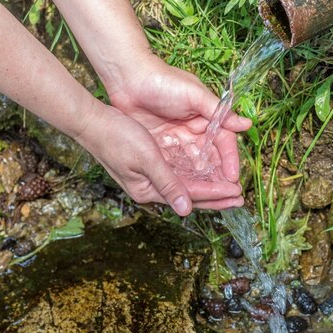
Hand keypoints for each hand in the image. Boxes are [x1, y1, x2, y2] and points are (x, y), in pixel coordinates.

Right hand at [76, 101, 244, 214]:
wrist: (93, 122)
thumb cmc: (117, 137)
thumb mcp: (146, 159)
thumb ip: (168, 183)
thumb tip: (186, 209)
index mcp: (148, 190)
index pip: (190, 195)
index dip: (215, 194)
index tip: (236, 194)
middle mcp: (151, 187)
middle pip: (190, 195)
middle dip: (216, 195)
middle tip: (240, 196)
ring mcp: (149, 177)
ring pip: (186, 184)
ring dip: (208, 185)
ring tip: (229, 187)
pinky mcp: (149, 165)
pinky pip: (178, 173)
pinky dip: (194, 174)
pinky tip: (207, 172)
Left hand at [107, 54, 251, 208]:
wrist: (128, 78)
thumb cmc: (163, 81)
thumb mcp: (194, 94)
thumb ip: (218, 112)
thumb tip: (246, 124)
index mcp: (205, 116)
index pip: (223, 141)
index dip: (229, 159)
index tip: (233, 177)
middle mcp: (193, 130)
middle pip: (210, 157)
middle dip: (219, 175)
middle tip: (229, 195)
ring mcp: (176, 139)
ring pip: (192, 164)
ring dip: (202, 180)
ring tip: (211, 198)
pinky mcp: (159, 145)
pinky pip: (173, 165)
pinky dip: (180, 177)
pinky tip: (187, 191)